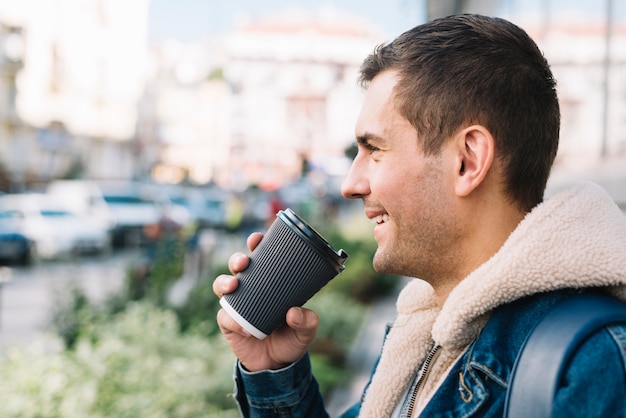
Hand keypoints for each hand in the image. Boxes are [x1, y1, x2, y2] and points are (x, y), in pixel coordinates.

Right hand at [213, 232, 319, 370]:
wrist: (277, 366)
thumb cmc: (292, 338)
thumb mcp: (306, 330)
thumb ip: (307, 322)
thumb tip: (294, 312)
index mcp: (268, 282)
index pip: (260, 257)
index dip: (255, 244)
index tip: (256, 239)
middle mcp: (249, 289)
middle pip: (236, 267)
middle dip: (236, 259)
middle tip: (243, 263)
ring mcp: (236, 305)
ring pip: (222, 285)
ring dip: (224, 282)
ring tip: (233, 285)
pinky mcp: (228, 324)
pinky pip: (225, 317)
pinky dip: (233, 320)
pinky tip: (243, 327)